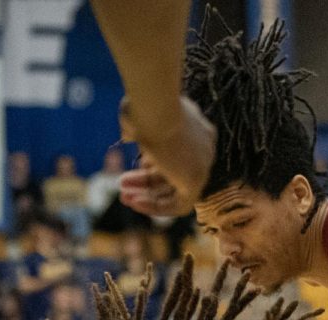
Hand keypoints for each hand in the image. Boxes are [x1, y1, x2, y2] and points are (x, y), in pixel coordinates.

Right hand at [119, 96, 214, 215]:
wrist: (155, 106)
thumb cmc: (142, 106)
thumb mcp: (137, 113)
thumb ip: (135, 126)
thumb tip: (128, 136)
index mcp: (197, 131)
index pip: (178, 155)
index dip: (155, 163)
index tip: (137, 164)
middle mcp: (204, 149)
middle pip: (176, 173)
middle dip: (147, 181)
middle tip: (123, 184)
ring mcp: (202, 166)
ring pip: (177, 191)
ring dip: (149, 197)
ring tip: (124, 197)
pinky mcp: (196, 181)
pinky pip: (180, 205)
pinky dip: (158, 207)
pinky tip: (135, 203)